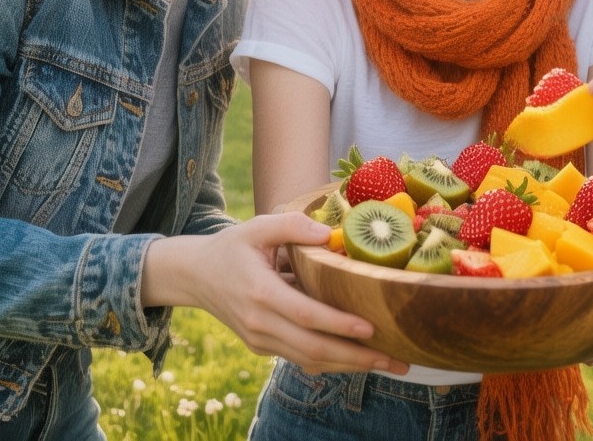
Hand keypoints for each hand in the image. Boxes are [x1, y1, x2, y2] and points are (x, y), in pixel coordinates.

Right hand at [143, 213, 409, 374]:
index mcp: (260, 293)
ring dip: (349, 365)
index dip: (338, 325)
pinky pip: (300, 359)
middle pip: (312, 349)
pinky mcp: (262, 346)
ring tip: (389, 364)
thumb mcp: (258, 226)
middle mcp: (260, 323)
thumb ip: (293, 226)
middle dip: (356, 357)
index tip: (371, 329)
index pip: (305, 315)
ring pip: (309, 360)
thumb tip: (330, 234)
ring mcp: (260, 340)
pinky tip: (360, 359)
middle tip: (396, 359)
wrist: (196, 275)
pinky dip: (331, 362)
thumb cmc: (233, 246)